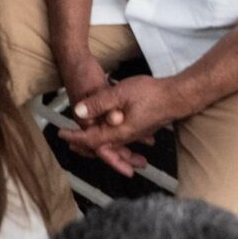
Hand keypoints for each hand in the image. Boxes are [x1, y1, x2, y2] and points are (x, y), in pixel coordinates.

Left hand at [66, 72, 195, 173]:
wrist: (176, 97)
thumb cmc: (150, 94)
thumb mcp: (119, 93)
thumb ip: (99, 103)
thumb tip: (79, 112)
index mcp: (118, 131)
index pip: (91, 139)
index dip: (75, 136)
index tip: (61, 133)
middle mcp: (124, 136)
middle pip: (99, 145)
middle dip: (83, 144)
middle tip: (69, 141)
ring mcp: (132, 133)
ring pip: (109, 142)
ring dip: (95, 142)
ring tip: (83, 141)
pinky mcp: (138, 128)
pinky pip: (118, 137)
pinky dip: (108, 138)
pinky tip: (107, 133)